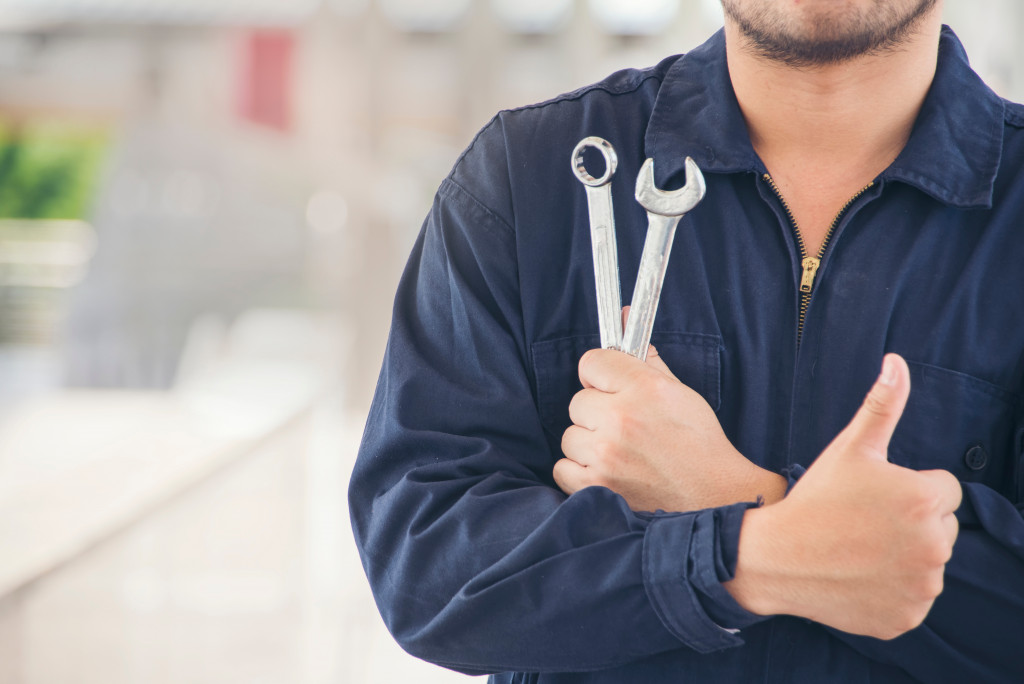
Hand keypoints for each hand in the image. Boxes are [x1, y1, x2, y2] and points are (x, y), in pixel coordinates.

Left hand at [553, 314, 785, 511]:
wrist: (715, 499)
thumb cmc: (698, 443)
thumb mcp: (679, 391)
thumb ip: (646, 357)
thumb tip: (623, 317)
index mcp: (644, 388)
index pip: (591, 362)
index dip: (600, 375)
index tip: (611, 387)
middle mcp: (621, 418)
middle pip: (577, 400)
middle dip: (596, 411)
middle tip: (623, 426)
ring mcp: (606, 455)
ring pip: (569, 435)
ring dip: (588, 443)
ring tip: (619, 452)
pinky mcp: (596, 487)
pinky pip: (562, 468)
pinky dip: (578, 471)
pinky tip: (606, 471)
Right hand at [725, 354, 961, 639]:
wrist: (775, 558)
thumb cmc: (814, 499)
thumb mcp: (849, 448)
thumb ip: (883, 404)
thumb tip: (897, 362)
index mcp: (925, 500)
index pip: (943, 491)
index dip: (907, 489)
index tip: (872, 497)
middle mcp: (934, 547)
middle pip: (941, 528)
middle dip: (911, 523)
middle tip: (863, 523)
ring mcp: (922, 588)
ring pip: (928, 564)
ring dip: (904, 557)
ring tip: (859, 548)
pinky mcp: (908, 617)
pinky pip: (913, 598)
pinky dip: (892, 590)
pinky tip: (859, 575)